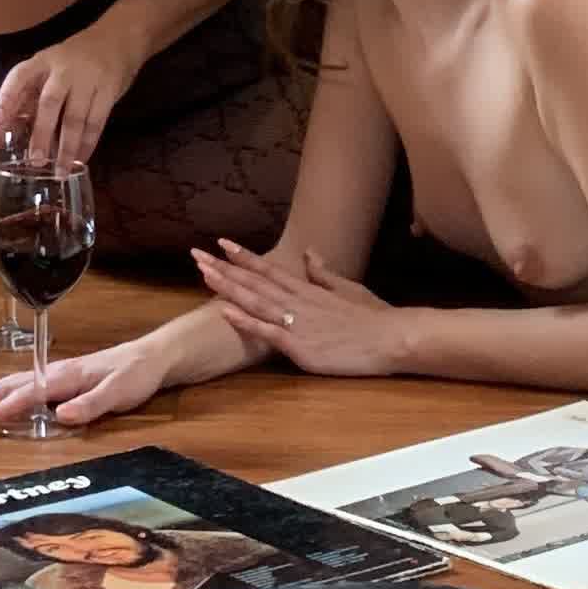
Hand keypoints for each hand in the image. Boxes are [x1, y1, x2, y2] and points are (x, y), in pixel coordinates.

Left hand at [0, 27, 137, 171]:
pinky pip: (96, 122)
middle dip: (41, 133)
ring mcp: (88, 78)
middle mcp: (63, 68)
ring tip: (60, 171)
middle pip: (50, 103)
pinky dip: (88, 143)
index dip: (6, 97)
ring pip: (75, 117)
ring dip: (67, 147)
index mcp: (43, 61)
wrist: (117, 38)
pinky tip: (80, 160)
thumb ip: (24, 101)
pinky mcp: (108, 90)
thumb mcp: (47, 71)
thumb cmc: (73, 61)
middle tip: (35, 160)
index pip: (19, 76)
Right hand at [0, 336, 163, 431]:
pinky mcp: (50, 379)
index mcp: (62, 377)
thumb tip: (60, 415)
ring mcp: (47, 375)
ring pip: (1, 385)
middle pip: (2, 388)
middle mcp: (49, 374)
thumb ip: (91, 404)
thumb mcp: (120, 392)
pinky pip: (11, 384)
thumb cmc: (136, 376)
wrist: (151, 357)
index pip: (24, 395)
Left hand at [190, 241, 409, 377]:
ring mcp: (297, 322)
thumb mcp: (349, 288)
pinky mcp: (300, 345)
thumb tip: (309, 253)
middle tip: (196, 254)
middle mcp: (297, 301)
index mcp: (307, 289)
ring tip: (203, 273)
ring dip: (228, 287)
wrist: (391, 338)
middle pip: (253, 281)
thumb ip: (324, 273)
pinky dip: (245, 321)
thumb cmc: (373, 317)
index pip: (268, 269)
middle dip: (224, 268)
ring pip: (255, 301)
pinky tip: (226, 312)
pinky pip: (267, 332)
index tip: (221, 243)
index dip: (244, 256)